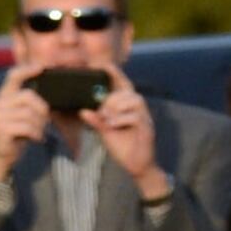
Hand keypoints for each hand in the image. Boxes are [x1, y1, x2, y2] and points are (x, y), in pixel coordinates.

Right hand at [0, 66, 50, 175]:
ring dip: (40, 125)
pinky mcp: (1, 129)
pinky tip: (36, 138)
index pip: (14, 75)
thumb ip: (30, 99)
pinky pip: (27, 127)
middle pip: (29, 95)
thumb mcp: (23, 112)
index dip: (27, 69)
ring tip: (38, 132)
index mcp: (4, 95)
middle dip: (42, 109)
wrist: (1, 155)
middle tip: (45, 121)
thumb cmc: (17, 131)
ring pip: (30, 113)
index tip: (42, 68)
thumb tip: (49, 87)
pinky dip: (36, 134)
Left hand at [89, 68, 166, 194]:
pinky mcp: (147, 128)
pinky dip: (121, 120)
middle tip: (101, 112)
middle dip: (111, 99)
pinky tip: (112, 126)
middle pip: (127, 92)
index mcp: (127, 107)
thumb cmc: (122, 145)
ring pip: (133, 100)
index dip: (115, 74)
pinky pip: (135, 116)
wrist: (136, 165)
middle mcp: (138, 109)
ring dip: (117, 107)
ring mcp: (145, 117)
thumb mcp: (105, 132)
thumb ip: (96, 121)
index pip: (123, 85)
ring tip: (107, 119)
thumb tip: (83, 111)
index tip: (103, 65)